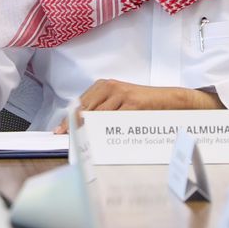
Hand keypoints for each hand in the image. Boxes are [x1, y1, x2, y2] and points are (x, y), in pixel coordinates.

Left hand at [54, 79, 221, 129]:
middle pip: (85, 109)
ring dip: (90, 130)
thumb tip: (81, 126)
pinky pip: (114, 119)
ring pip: (98, 116)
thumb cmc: (142, 103)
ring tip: (84, 142)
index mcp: (103, 85)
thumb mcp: (118, 102)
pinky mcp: (132, 102)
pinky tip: (102, 138)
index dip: (69, 118)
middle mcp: (109, 87)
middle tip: (69, 139)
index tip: (61, 131)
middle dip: (75, 125)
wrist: (168, 99)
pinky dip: (107, 130)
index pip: (80, 103)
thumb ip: (101, 110)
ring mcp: (121, 94)